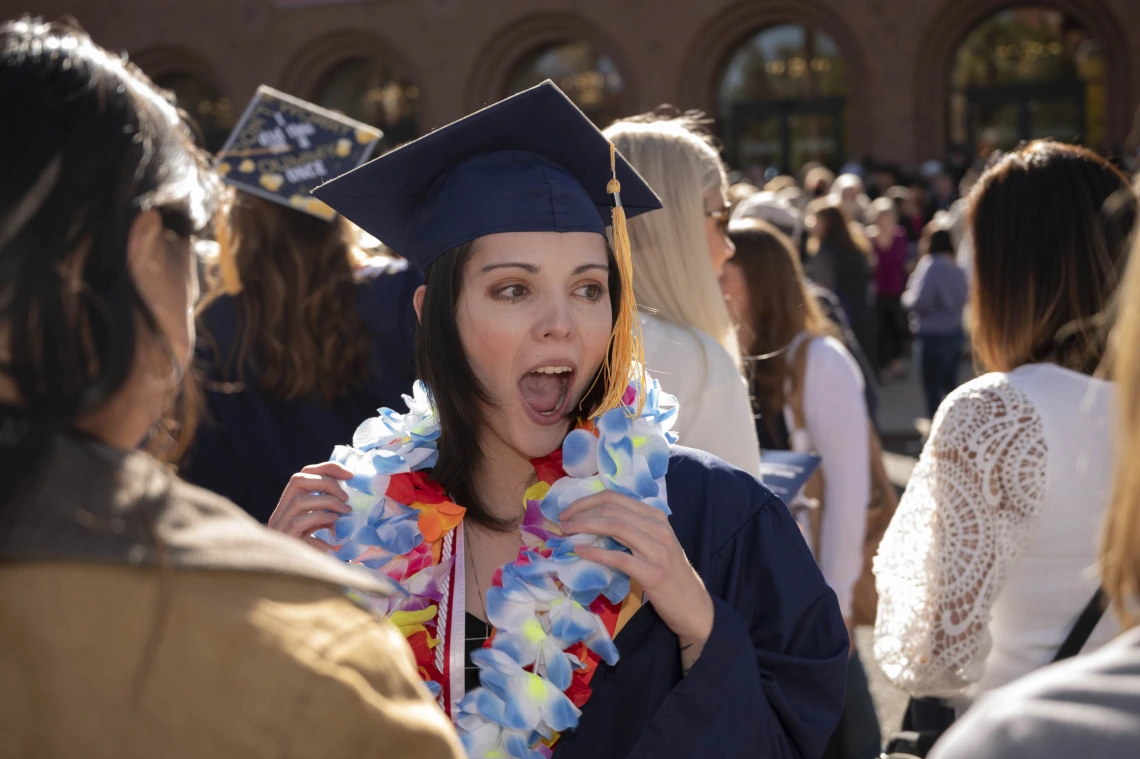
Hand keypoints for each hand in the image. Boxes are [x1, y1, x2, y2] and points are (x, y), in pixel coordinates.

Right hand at [267, 462, 352, 551]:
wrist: (298, 585)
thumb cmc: (314, 557)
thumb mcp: (321, 530)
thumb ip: (328, 513)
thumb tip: (348, 500)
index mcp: (288, 507)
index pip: (303, 476)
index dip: (326, 469)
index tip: (349, 474)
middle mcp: (280, 513)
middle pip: (298, 479)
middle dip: (327, 481)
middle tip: (347, 496)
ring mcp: (279, 526)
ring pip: (300, 500)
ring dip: (328, 501)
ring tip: (346, 511)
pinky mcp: (284, 540)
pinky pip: (300, 521)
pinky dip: (321, 517)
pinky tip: (335, 524)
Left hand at [559, 492, 714, 665]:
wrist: (694, 607)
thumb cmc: (670, 574)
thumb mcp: (653, 544)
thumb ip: (631, 530)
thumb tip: (593, 523)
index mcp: (656, 516)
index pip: (616, 497)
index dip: (587, 501)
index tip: (568, 511)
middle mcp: (658, 527)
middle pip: (612, 508)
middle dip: (581, 512)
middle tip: (562, 522)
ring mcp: (657, 550)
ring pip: (615, 526)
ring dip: (585, 527)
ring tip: (566, 533)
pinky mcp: (653, 573)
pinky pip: (619, 557)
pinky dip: (596, 553)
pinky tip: (580, 552)